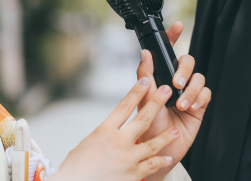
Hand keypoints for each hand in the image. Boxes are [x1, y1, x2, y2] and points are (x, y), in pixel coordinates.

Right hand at [52, 77, 179, 180]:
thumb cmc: (75, 169)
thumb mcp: (84, 145)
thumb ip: (100, 137)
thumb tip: (105, 134)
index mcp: (104, 131)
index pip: (124, 106)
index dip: (136, 91)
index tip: (145, 80)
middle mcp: (118, 142)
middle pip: (143, 118)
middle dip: (157, 102)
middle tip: (167, 91)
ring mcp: (128, 158)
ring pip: (153, 144)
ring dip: (166, 136)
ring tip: (175, 130)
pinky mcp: (133, 174)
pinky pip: (151, 165)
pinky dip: (161, 161)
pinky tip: (168, 158)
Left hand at [136, 22, 210, 180]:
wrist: (156, 149)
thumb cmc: (145, 126)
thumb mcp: (143, 99)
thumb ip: (146, 75)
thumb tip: (144, 52)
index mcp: (160, 76)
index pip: (167, 53)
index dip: (173, 37)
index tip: (177, 26)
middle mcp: (175, 82)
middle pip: (188, 62)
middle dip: (184, 69)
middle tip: (176, 84)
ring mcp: (188, 92)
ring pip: (199, 78)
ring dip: (191, 89)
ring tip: (181, 104)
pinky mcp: (199, 105)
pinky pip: (206, 93)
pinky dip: (199, 98)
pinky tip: (190, 108)